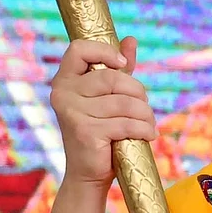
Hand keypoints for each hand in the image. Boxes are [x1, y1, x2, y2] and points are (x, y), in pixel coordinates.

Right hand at [49, 37, 156, 189]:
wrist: (88, 172)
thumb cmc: (100, 129)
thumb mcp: (108, 96)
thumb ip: (118, 68)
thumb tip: (131, 40)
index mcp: (64, 80)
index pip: (79, 48)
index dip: (105, 52)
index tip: (123, 66)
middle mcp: (62, 93)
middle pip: (113, 77)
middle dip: (138, 93)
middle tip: (145, 107)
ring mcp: (72, 112)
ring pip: (125, 103)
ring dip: (146, 115)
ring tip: (148, 124)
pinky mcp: (85, 131)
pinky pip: (126, 123)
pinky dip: (144, 129)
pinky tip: (149, 135)